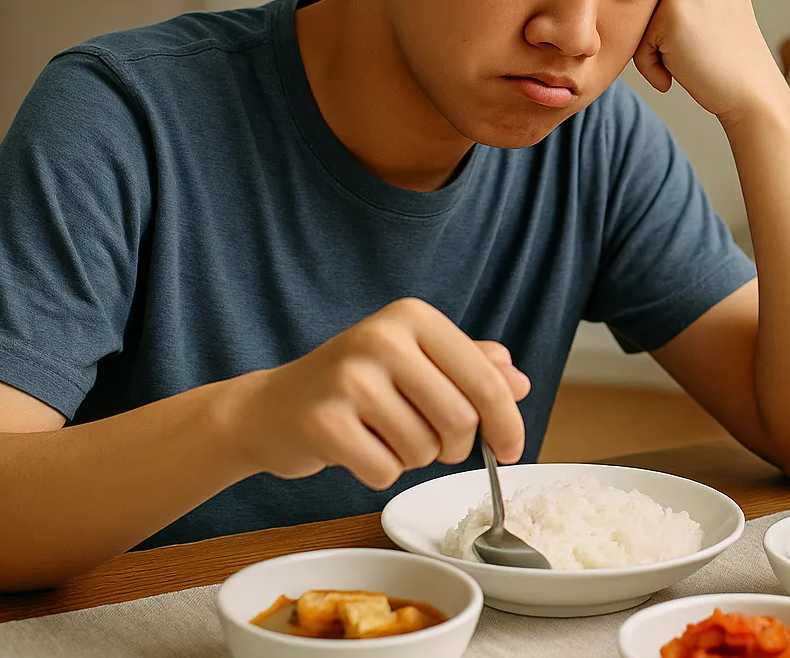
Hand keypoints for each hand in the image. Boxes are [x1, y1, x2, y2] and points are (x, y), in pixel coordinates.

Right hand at [226, 298, 530, 490]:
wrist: (270, 408)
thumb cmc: (353, 385)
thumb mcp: (414, 361)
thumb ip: (469, 366)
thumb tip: (519, 382)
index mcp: (412, 317)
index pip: (485, 379)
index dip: (507, 423)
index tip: (512, 449)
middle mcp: (381, 338)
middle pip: (460, 420)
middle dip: (453, 447)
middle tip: (429, 442)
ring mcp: (349, 379)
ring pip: (423, 450)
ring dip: (412, 459)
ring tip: (382, 435)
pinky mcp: (323, 422)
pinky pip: (384, 471)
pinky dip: (378, 473)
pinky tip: (356, 449)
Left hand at [633, 0, 786, 122]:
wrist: (747, 84)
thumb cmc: (721, 39)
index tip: (698, 11)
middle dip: (656, 15)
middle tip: (695, 32)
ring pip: (637, 8)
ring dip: (652, 35)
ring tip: (686, 46)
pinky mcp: (671, 10)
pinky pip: (637, 39)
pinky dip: (650, 59)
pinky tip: (682, 62)